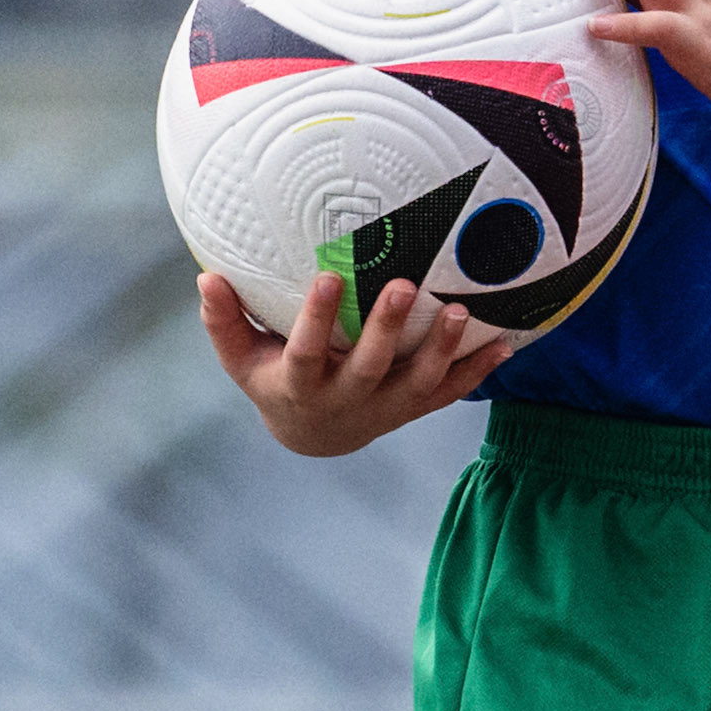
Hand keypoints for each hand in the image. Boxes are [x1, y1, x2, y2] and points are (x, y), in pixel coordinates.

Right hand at [198, 271, 510, 456]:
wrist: (314, 435)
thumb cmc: (274, 379)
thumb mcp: (243, 358)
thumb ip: (226, 321)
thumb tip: (206, 276)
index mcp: (300, 385)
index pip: (304, 352)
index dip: (315, 319)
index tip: (327, 275)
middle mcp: (345, 400)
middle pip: (369, 368)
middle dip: (387, 329)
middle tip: (405, 284)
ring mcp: (384, 408)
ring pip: (417, 385)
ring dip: (442, 351)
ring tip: (462, 313)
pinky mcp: (413, 409)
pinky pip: (448, 394)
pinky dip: (476, 373)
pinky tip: (504, 346)